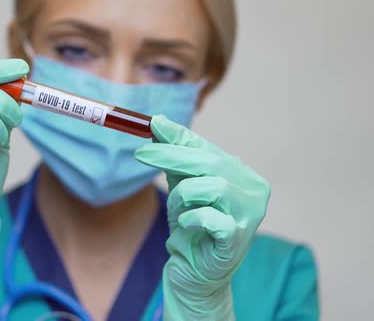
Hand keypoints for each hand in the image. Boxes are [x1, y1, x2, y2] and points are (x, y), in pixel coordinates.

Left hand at [134, 115, 269, 318]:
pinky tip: (187, 226)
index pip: (208, 148)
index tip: (151, 126)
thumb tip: (159, 122)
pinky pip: (211, 217)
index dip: (179, 137)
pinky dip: (192, 218)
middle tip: (140, 153)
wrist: (194, 271)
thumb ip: (174, 156)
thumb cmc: (191, 227)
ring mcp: (251, 215)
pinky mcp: (239, 238)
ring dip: (182, 195)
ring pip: (211, 186)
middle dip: (171, 156)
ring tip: (177, 211)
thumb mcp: (181, 186)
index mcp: (242, 175)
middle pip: (211, 162)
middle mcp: (253, 191)